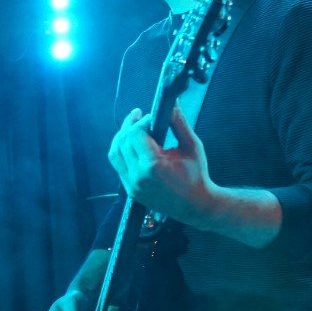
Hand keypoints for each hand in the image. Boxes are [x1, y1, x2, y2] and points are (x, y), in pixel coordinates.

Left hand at [107, 106, 217, 226]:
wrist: (195, 206)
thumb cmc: (197, 175)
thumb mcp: (192, 146)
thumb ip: (179, 123)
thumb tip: (173, 104)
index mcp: (153, 165)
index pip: (134, 134)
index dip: (140, 121)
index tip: (150, 116)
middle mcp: (138, 176)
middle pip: (122, 142)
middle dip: (129, 125)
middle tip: (137, 116)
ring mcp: (132, 185)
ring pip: (115, 154)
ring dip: (121, 138)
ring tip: (131, 128)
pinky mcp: (130, 191)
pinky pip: (119, 166)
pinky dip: (122, 152)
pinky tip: (132, 145)